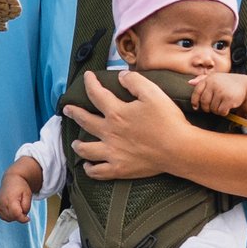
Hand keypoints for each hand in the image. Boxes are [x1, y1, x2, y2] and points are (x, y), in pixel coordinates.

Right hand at [0, 163, 38, 223]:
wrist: (11, 179)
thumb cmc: (21, 187)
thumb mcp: (28, 195)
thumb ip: (26, 207)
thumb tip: (23, 216)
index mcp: (10, 199)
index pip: (16, 215)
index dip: (23, 219)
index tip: (28, 218)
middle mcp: (1, 202)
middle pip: (12, 217)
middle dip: (19, 216)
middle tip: (23, 208)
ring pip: (8, 219)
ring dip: (14, 216)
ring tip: (17, 206)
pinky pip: (3, 217)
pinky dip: (9, 215)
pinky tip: (12, 208)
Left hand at [60, 70, 190, 180]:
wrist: (179, 149)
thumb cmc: (168, 120)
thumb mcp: (153, 93)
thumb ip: (134, 81)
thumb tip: (120, 76)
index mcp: (116, 112)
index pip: (96, 94)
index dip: (90, 83)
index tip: (87, 76)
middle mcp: (109, 132)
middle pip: (84, 121)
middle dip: (74, 113)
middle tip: (67, 109)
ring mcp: (113, 152)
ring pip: (86, 149)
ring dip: (78, 145)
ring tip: (74, 142)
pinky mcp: (120, 168)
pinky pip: (98, 171)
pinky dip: (90, 169)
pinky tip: (88, 166)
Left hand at [188, 71, 246, 117]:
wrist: (244, 85)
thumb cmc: (226, 83)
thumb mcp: (214, 78)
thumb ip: (202, 80)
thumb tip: (189, 82)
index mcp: (208, 79)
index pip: (197, 92)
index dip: (195, 101)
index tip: (196, 107)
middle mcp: (214, 84)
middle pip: (204, 102)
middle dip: (206, 108)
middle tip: (211, 108)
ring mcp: (221, 91)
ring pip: (213, 108)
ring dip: (216, 110)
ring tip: (221, 105)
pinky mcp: (229, 99)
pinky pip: (221, 111)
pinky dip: (223, 113)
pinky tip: (226, 108)